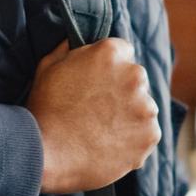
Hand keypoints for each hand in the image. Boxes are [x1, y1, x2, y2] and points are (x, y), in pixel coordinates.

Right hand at [28, 38, 159, 193]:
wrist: (47, 155)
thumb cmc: (44, 109)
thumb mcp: (48, 66)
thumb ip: (67, 49)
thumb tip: (73, 40)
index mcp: (110, 53)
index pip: (123, 52)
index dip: (109, 68)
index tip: (99, 83)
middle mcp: (134, 75)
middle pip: (136, 80)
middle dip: (122, 92)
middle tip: (98, 111)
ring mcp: (146, 107)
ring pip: (143, 108)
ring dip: (130, 116)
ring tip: (102, 132)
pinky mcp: (150, 135)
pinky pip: (146, 134)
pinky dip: (133, 140)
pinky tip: (109, 145)